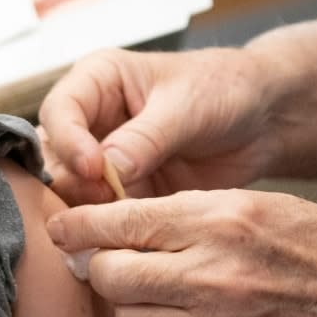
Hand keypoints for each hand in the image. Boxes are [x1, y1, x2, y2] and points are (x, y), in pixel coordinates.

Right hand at [37, 47, 279, 204]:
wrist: (263, 120)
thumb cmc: (224, 90)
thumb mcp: (186, 106)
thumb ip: (145, 138)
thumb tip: (105, 169)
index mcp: (97, 81)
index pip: (58, 111)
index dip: (68, 142)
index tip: (93, 167)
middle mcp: (91, 119)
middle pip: (54, 155)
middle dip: (73, 180)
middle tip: (104, 199)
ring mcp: (104, 158)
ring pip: (72, 188)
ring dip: (87, 207)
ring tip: (115, 219)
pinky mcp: (124, 190)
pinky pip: (102, 212)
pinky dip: (109, 225)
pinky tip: (125, 235)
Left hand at [45, 188, 316, 316]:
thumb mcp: (254, 201)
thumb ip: (183, 212)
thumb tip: (114, 221)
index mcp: (218, 219)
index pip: (118, 222)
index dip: (78, 225)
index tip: (61, 227)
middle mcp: (212, 273)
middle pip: (110, 275)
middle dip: (100, 266)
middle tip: (107, 259)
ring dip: (128, 303)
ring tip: (151, 286)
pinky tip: (186, 313)